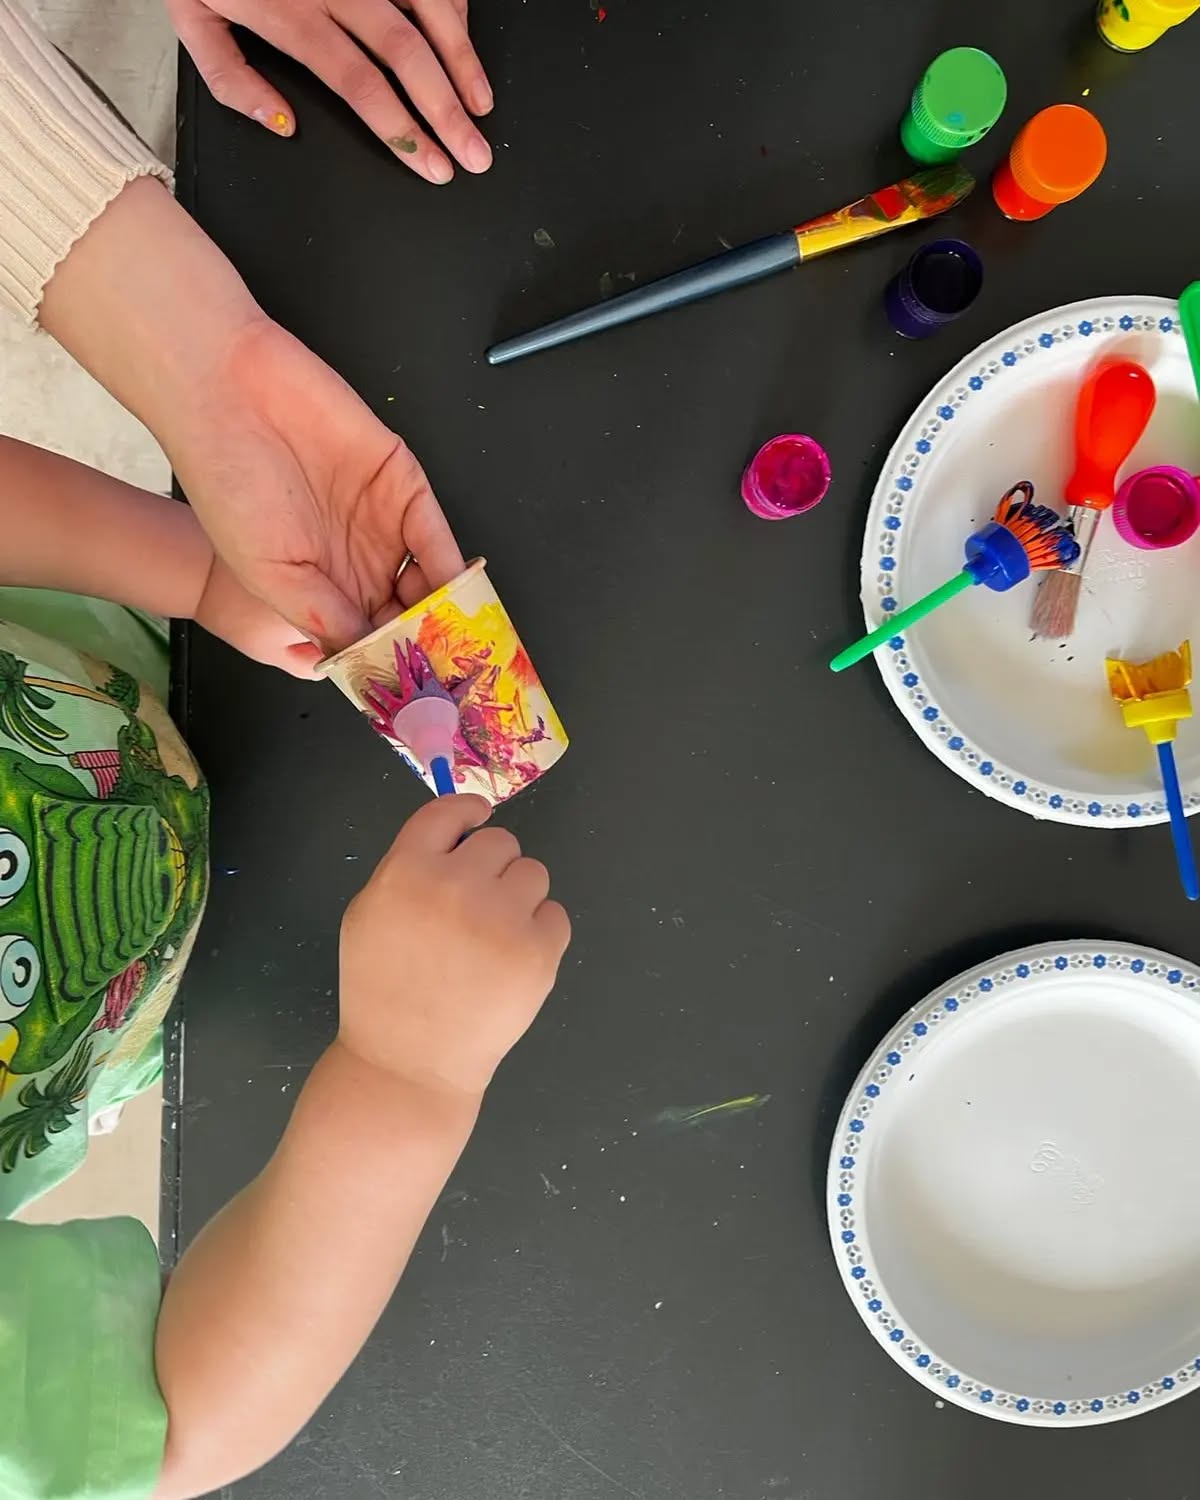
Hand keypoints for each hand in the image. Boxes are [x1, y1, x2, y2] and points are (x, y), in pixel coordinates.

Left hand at [166, 0, 493, 183]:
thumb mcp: (190, 18)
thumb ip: (232, 79)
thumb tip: (281, 124)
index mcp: (287, 12)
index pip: (359, 84)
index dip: (402, 131)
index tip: (432, 164)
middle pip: (405, 53)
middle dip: (447, 110)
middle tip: (475, 152)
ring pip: (428, 8)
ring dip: (462, 59)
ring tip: (482, 105)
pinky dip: (451, 9)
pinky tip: (462, 42)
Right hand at [171, 315, 465, 654]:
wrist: (226, 394)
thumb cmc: (227, 486)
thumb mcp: (269, 573)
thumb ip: (323, 617)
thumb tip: (363, 660)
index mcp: (316, 587)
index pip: (364, 639)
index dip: (387, 666)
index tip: (411, 700)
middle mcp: (353, 560)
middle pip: (403, 614)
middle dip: (426, 646)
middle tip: (450, 682)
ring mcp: (380, 523)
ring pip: (426, 580)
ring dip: (445, 613)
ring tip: (463, 649)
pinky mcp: (401, 483)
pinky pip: (434, 534)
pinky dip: (451, 567)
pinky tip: (461, 597)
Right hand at [339, 795, 570, 1096]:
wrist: (408, 1065)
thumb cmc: (382, 989)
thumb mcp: (368, 915)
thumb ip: (407, 867)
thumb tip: (458, 832)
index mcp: (405, 871)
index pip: (449, 811)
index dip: (469, 810)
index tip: (479, 818)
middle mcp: (456, 885)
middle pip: (501, 841)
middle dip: (492, 869)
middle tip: (475, 910)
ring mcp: (501, 918)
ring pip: (534, 873)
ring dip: (519, 898)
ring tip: (491, 940)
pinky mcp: (538, 952)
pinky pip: (555, 915)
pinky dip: (540, 935)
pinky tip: (509, 963)